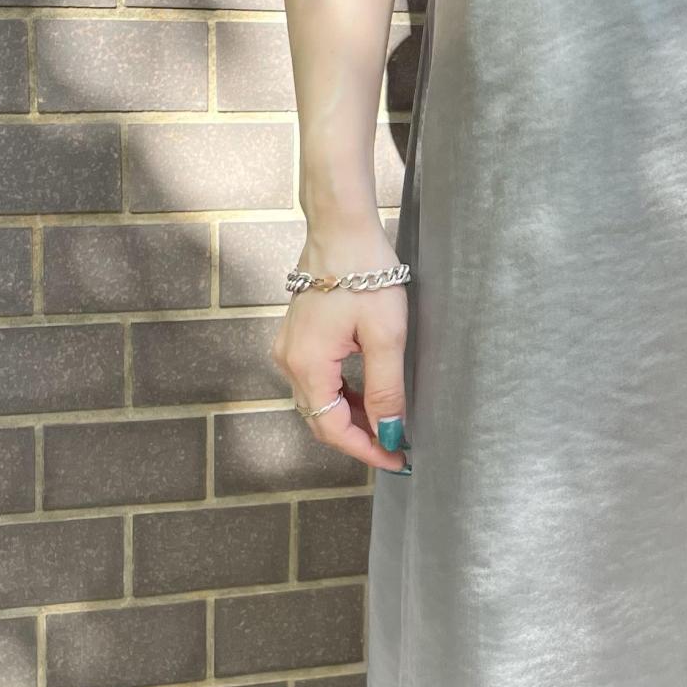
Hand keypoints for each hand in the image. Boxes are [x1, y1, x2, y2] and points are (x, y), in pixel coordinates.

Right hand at [270, 217, 409, 472]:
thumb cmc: (366, 274)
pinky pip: (317, 379)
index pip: (331, 429)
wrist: (341, 226)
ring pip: (319, 400)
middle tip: (397, 445)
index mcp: (306, 365)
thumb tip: (388, 433)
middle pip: (320, 418)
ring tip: (389, 422)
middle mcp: (289, 360)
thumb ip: (386, 390)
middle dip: (359, 437)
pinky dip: (343, 394)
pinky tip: (368, 393)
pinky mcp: (298, 336)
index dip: (365, 450)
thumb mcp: (386, 336)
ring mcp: (289, 347)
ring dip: (352, 416)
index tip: (397, 459)